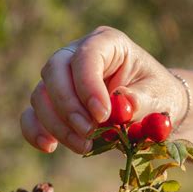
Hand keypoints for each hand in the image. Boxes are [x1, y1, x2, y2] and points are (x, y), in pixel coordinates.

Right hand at [20, 26, 185, 153]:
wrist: (152, 111)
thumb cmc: (158, 97)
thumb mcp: (159, 97)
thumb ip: (142, 100)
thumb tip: (122, 103)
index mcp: (108, 44)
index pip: (87, 56)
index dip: (88, 85)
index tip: (102, 115)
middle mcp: (78, 56)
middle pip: (55, 71)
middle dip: (69, 107)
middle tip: (88, 132)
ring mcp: (62, 80)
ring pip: (41, 95)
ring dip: (58, 125)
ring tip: (84, 146)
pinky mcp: (53, 104)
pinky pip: (32, 114)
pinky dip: (35, 131)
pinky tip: (49, 146)